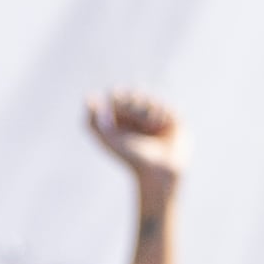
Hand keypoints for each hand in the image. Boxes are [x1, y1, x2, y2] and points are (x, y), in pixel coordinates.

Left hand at [83, 88, 187, 205]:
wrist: (159, 170)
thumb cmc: (131, 158)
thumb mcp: (107, 140)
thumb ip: (91, 121)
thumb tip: (88, 97)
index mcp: (122, 119)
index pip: (117, 94)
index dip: (117, 97)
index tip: (114, 109)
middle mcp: (139, 115)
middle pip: (134, 92)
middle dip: (134, 105)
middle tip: (133, 120)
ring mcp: (157, 116)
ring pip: (151, 98)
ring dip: (148, 111)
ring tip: (151, 126)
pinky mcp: (174, 119)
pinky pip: (166, 105)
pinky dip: (162, 115)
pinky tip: (162, 127)